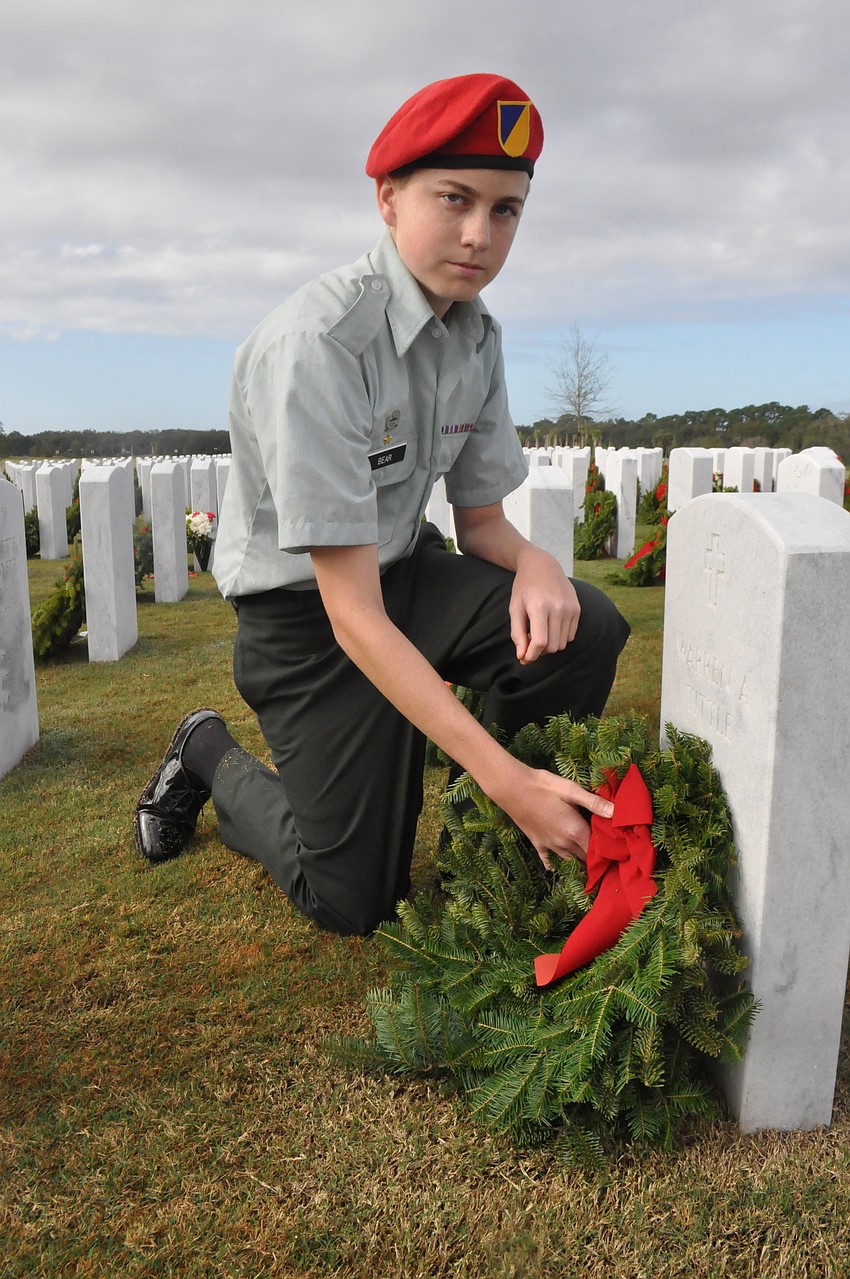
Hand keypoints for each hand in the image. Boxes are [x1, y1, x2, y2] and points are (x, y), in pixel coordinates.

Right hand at [499, 764, 612, 871]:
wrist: (511, 788)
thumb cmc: (544, 786)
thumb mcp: (571, 790)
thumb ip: (594, 803)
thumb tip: (618, 812)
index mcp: (575, 831)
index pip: (597, 849)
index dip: (607, 851)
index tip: (616, 849)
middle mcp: (564, 843)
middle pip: (584, 856)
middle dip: (594, 857)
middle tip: (605, 854)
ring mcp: (549, 845)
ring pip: (569, 859)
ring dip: (578, 860)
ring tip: (588, 860)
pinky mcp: (536, 843)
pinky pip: (548, 859)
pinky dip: (555, 864)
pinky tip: (556, 866)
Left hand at [509, 546, 580, 664]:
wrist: (542, 565)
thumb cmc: (524, 588)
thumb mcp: (515, 609)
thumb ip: (517, 634)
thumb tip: (522, 656)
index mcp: (540, 607)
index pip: (540, 642)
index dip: (531, 655)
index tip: (524, 658)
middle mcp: (558, 608)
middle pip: (552, 646)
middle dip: (539, 651)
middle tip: (529, 643)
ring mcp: (571, 608)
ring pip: (562, 644)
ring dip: (550, 645)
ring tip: (539, 633)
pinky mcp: (577, 609)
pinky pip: (570, 636)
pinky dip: (559, 637)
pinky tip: (550, 626)